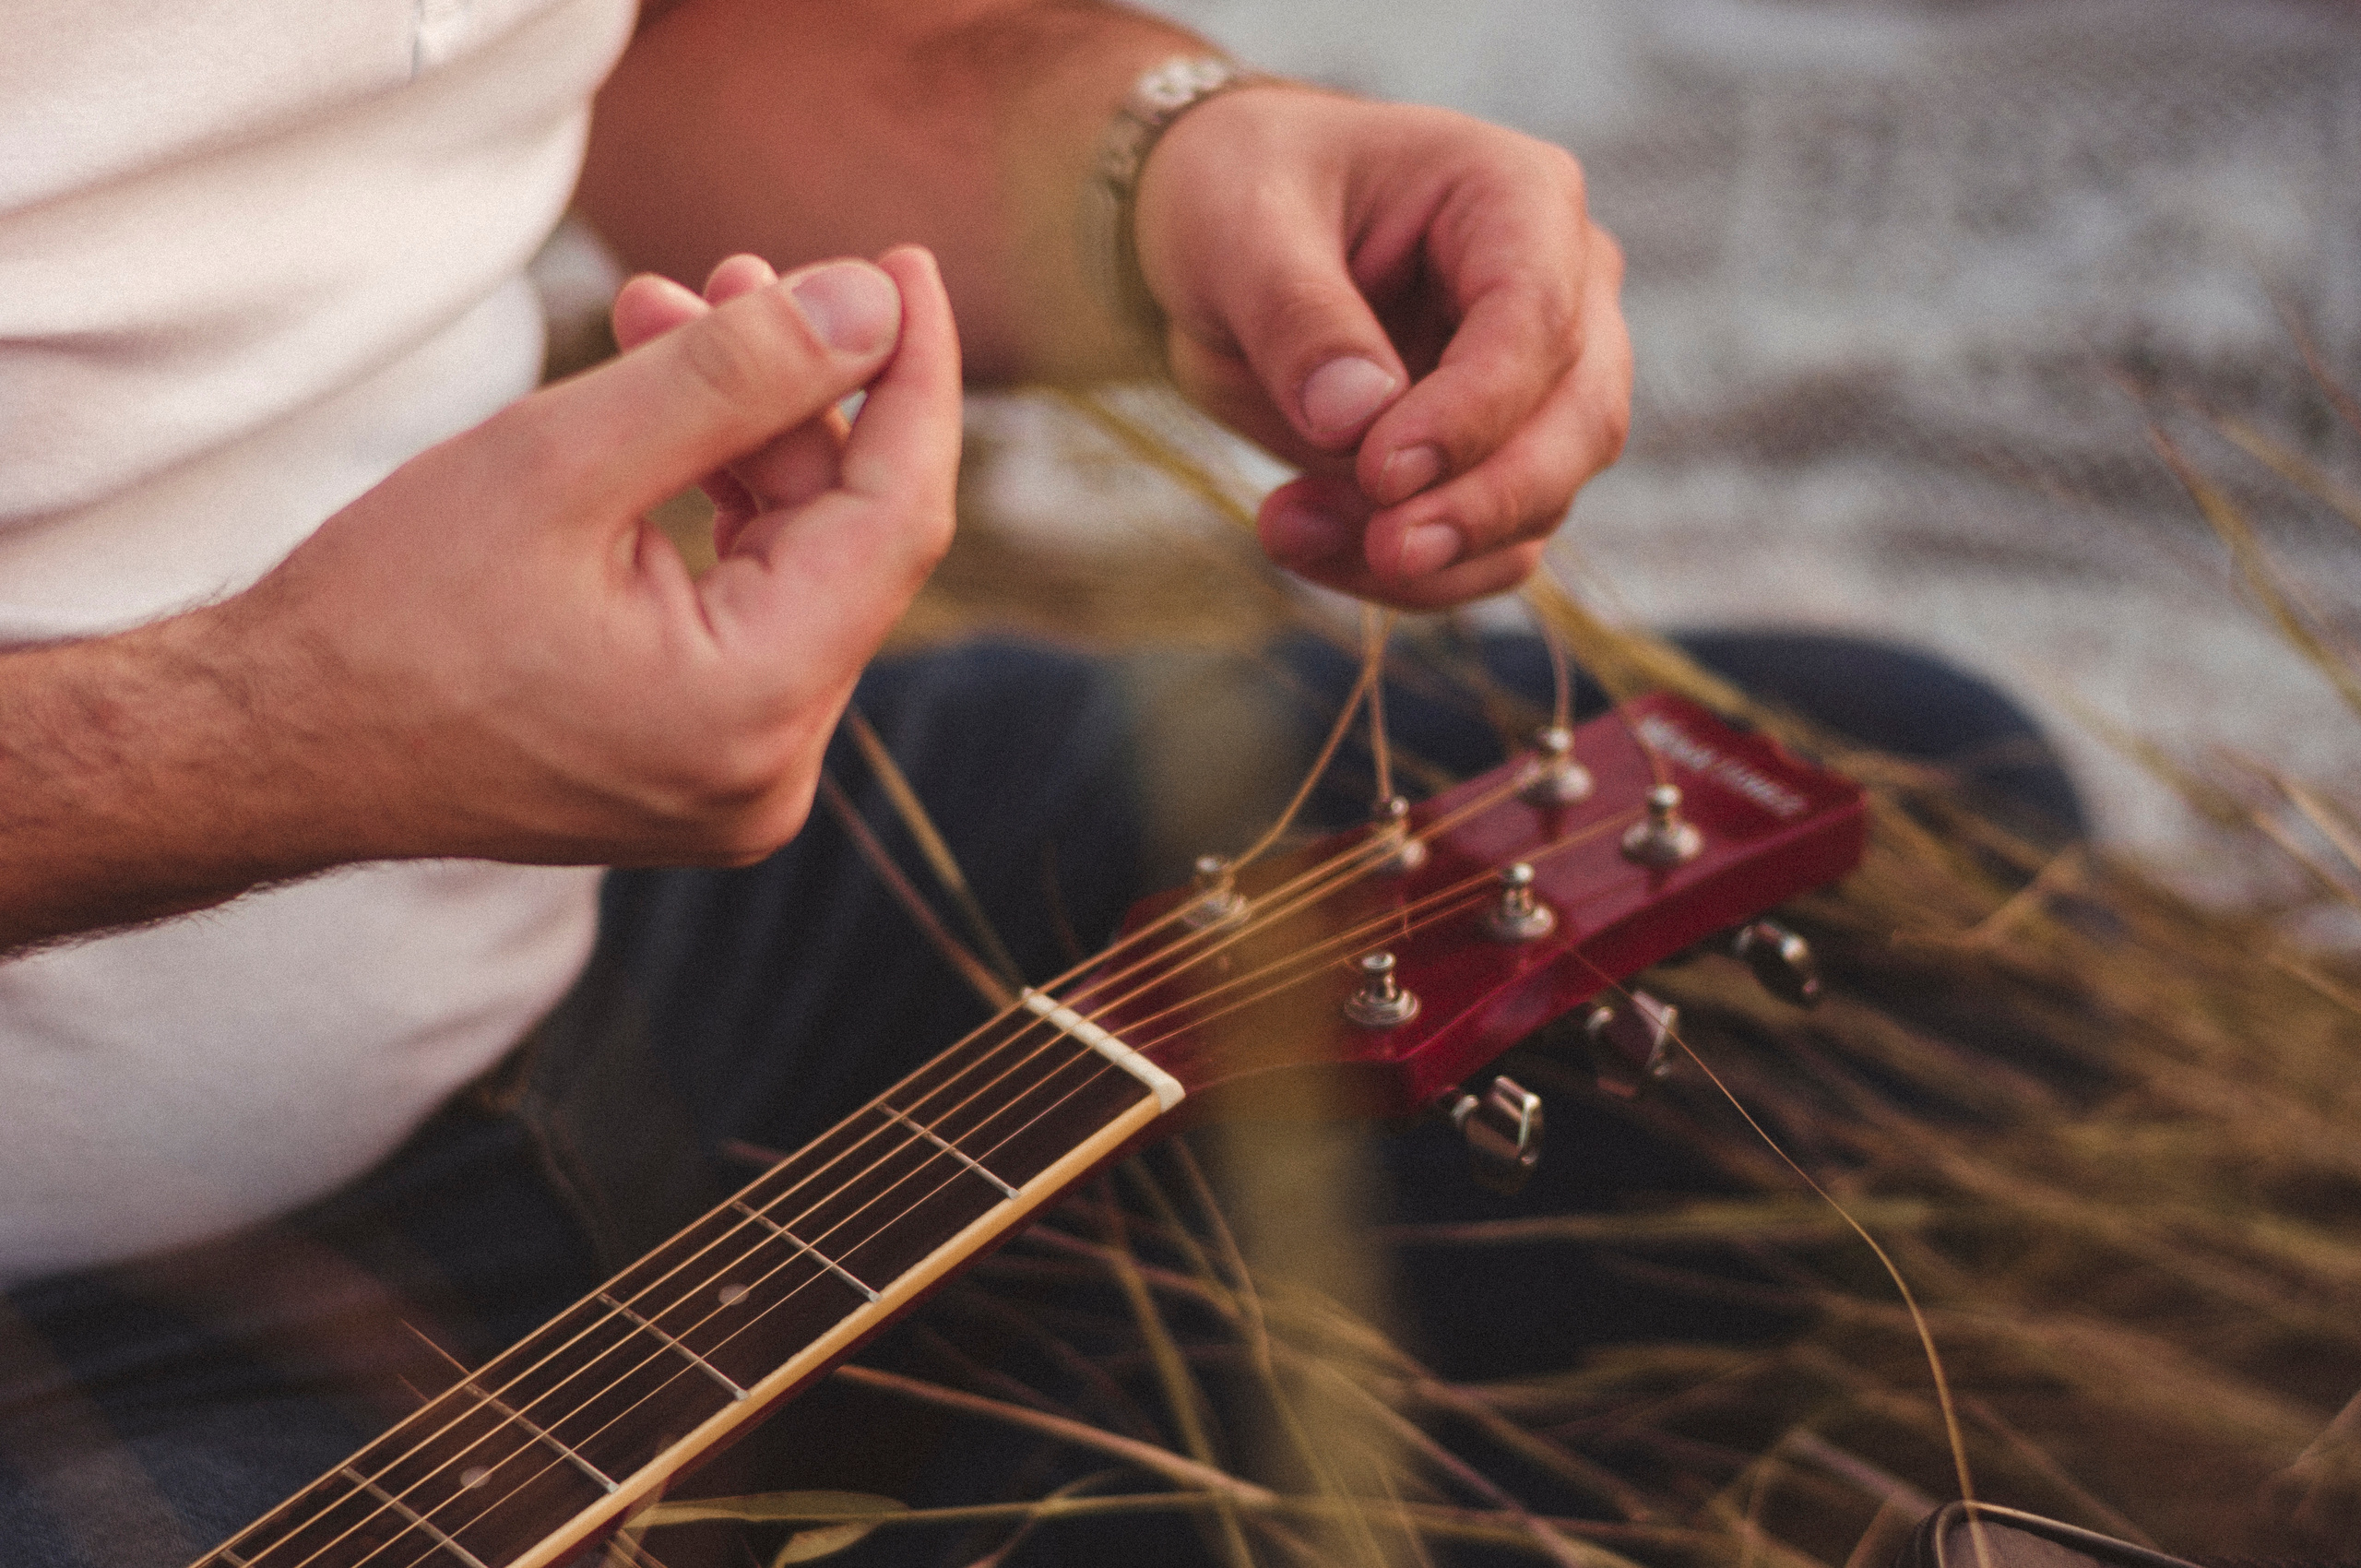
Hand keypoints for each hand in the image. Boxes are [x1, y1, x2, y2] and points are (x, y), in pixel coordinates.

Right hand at [244, 246, 959, 867]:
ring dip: (744, 443)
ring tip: (655, 319)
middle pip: (846, 542)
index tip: (903, 267)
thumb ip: (734, 378)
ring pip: (798, 570)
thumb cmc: (388, 613)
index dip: (910, 381)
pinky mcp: (705, 768)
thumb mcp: (559, 461)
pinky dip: (717, 517)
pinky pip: (752, 616)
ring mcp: (740, 781)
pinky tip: (654, 431)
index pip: (899, 519)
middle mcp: (772, 771)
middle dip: (791, 395)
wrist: (276, 746)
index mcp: (753, 710)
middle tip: (723, 274)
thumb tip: (873, 307)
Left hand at [1132, 87, 1629, 609]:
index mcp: (1518, 198)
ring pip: (1542, 502)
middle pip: (1580, 422)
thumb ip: (1297, 316)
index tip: (1378, 473)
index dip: (1470, 413)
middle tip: (1382, 550)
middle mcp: (1564, 289)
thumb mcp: (1240, 228)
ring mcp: (1544, 384)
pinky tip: (1309, 546)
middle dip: (1481, 506)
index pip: (1537, 321)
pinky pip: (1488, 549)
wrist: (1231, 239)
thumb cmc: (1244, 193)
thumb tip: (1355, 422)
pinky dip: (1411, 576)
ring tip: (1286, 530)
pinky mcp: (1500, 461)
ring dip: (1430, 553)